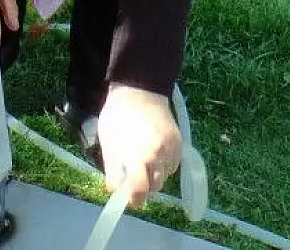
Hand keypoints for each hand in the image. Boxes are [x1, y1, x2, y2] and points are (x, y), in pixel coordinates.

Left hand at [97, 84, 181, 208]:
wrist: (140, 90)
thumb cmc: (118, 116)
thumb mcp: (108, 144)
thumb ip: (113, 171)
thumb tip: (117, 193)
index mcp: (140, 156)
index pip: (140, 190)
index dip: (133, 199)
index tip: (126, 199)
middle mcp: (161, 156)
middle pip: (154, 187)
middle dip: (142, 187)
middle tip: (129, 176)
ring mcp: (174, 150)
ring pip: (164, 177)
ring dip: (152, 176)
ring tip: (140, 159)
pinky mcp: (181, 144)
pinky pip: (171, 165)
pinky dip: (162, 165)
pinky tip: (152, 152)